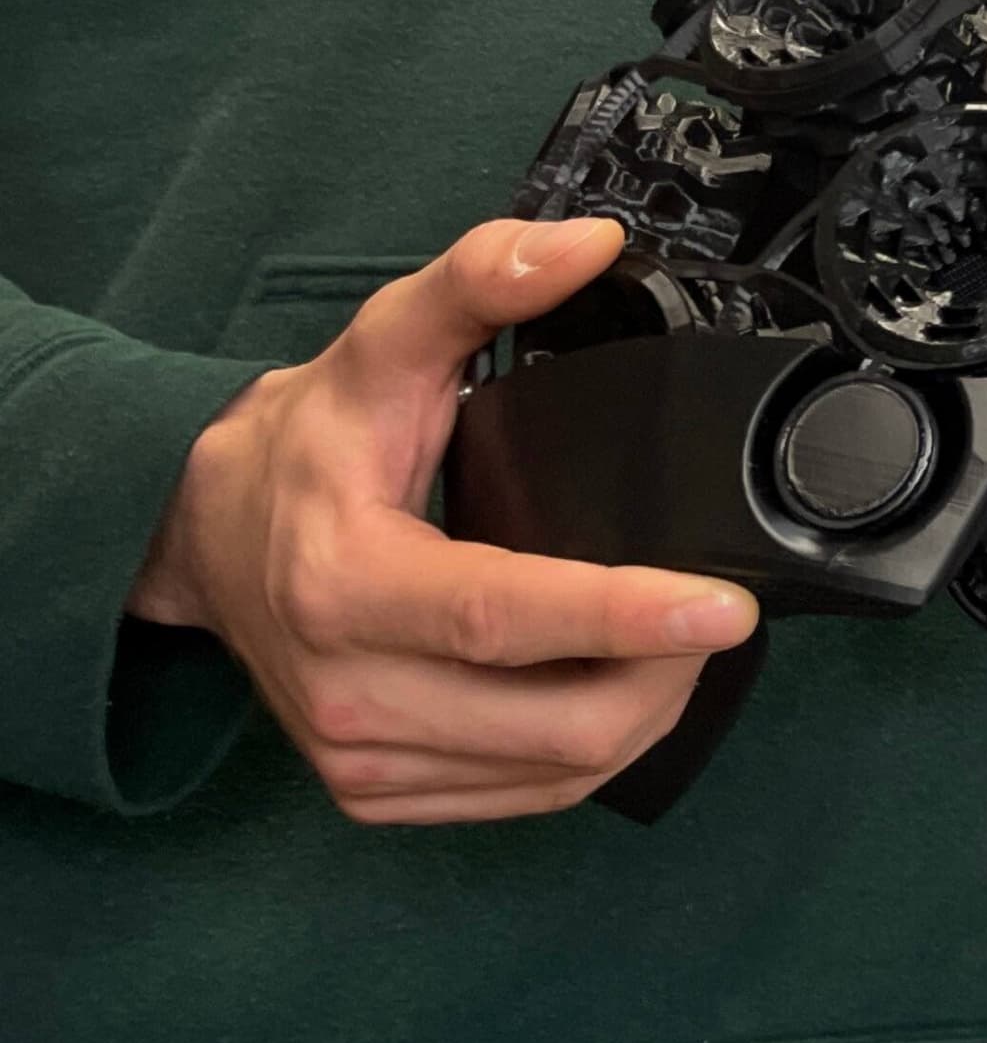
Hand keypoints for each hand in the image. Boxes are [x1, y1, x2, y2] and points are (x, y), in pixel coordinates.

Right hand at [126, 215, 761, 825]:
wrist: (203, 532)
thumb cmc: (307, 442)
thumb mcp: (381, 341)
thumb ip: (479, 282)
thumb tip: (585, 245)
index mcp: (346, 585)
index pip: (504, 617)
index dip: (625, 614)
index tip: (727, 603)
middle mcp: (348, 690)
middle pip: (555, 719)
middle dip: (665, 670)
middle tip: (719, 607)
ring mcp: (357, 754)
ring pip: (554, 771)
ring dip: (645, 713)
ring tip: (681, 642)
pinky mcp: (372, 789)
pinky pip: (522, 797)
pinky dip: (593, 754)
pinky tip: (621, 691)